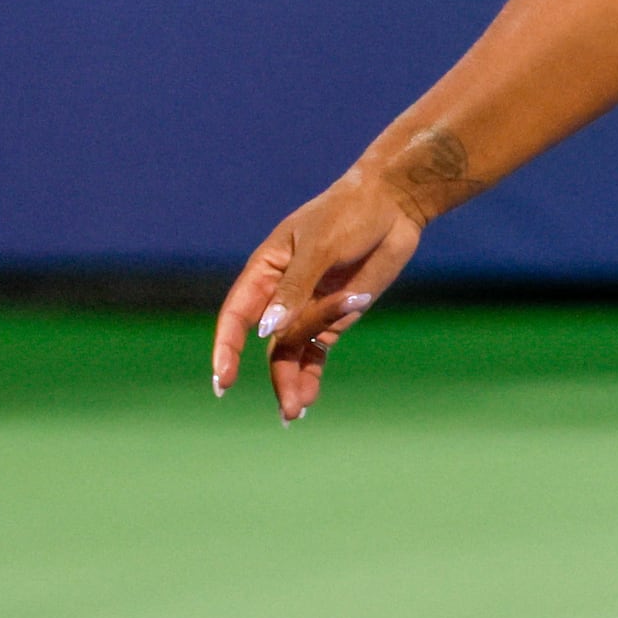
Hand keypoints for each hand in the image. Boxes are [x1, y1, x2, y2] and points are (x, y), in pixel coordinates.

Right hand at [213, 158, 429, 422]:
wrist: (394, 204)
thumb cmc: (350, 213)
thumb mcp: (320, 246)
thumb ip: (294, 289)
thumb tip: (267, 330)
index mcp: (266, 269)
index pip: (237, 314)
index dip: (227, 348)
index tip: (223, 380)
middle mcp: (282, 292)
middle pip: (269, 342)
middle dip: (276, 374)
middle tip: (286, 409)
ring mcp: (308, 306)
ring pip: (291, 351)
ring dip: (293, 380)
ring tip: (295, 412)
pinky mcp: (335, 316)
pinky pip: (316, 350)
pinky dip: (311, 374)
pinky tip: (307, 400)